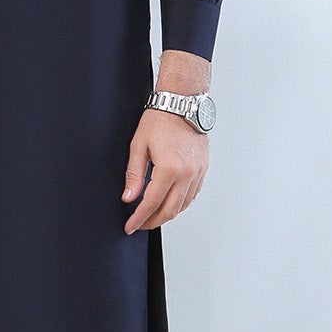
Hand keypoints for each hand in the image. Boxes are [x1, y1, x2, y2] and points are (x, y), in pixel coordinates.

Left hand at [121, 105, 208, 232]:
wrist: (182, 104)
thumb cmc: (160, 120)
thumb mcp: (139, 146)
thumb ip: (134, 175)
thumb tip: (129, 198)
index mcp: (169, 169)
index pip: (152, 203)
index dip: (139, 219)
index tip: (130, 227)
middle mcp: (187, 174)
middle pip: (170, 210)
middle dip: (153, 222)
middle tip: (140, 225)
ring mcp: (198, 173)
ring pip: (183, 205)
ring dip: (167, 214)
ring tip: (152, 216)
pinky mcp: (203, 169)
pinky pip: (192, 195)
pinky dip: (180, 203)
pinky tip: (169, 203)